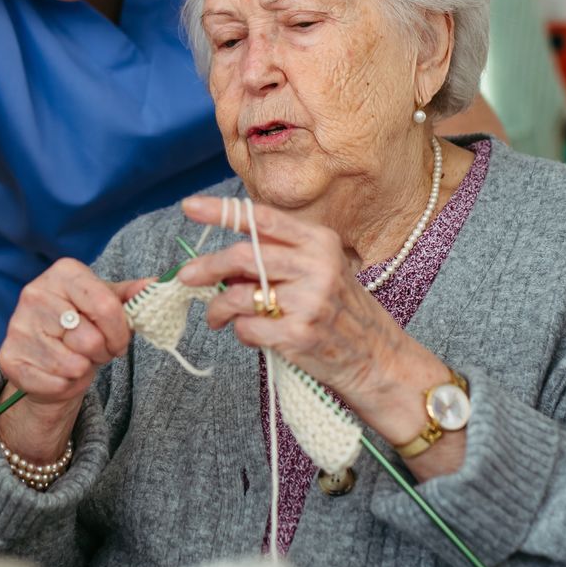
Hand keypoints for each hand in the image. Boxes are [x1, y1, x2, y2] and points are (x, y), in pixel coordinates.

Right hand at [0, 260, 148, 460]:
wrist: (47, 357)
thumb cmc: (82, 326)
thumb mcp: (108, 303)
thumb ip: (132, 296)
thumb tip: (156, 285)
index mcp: (63, 273)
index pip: (107, 307)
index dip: (121, 332)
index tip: (121, 341)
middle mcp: (35, 293)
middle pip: (91, 339)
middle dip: (102, 353)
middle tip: (97, 352)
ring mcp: (18, 326)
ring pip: (73, 364)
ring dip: (84, 370)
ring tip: (78, 361)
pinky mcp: (9, 358)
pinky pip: (56, 383)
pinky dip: (66, 386)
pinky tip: (61, 375)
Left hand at [174, 196, 449, 443]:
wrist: (380, 360)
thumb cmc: (342, 313)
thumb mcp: (321, 272)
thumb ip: (279, 259)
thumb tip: (222, 261)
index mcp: (320, 242)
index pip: (262, 218)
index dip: (221, 210)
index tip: (190, 206)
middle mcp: (317, 266)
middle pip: (243, 255)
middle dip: (206, 267)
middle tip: (185, 277)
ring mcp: (310, 301)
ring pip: (239, 294)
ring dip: (218, 308)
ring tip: (216, 318)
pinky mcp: (300, 335)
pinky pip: (248, 328)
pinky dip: (240, 332)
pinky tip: (251, 335)